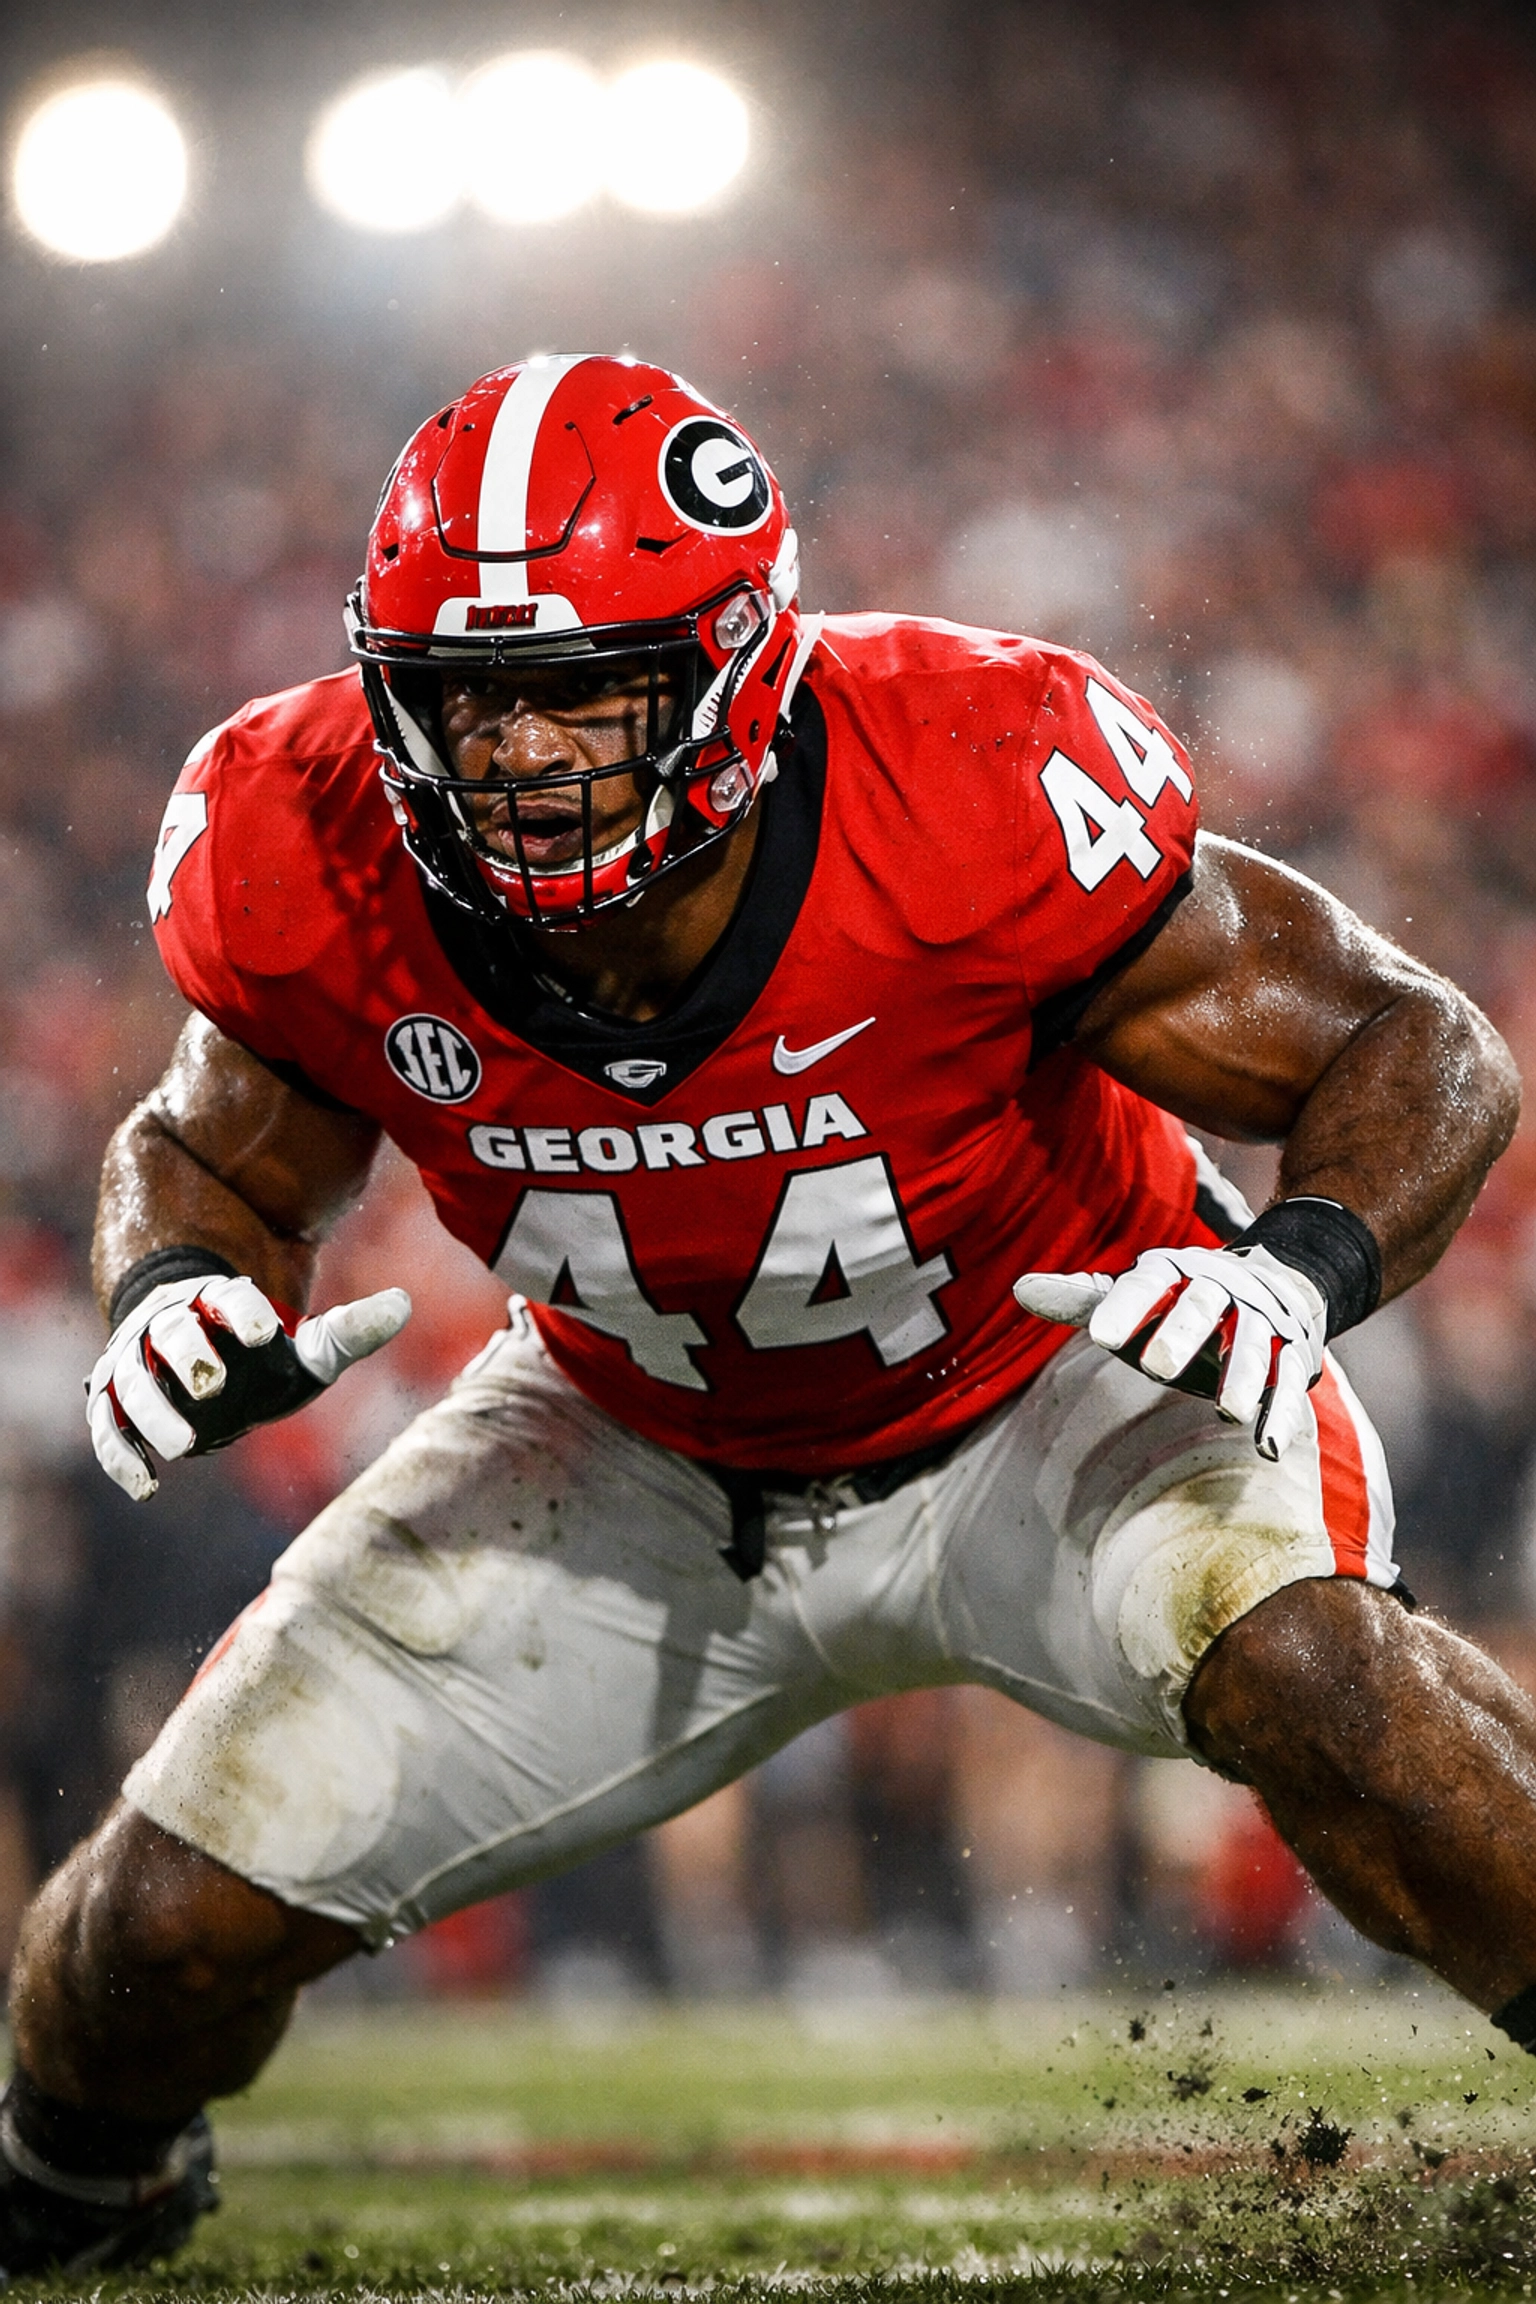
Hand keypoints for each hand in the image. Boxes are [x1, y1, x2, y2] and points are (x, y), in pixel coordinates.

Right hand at [87, 1272, 411, 1500]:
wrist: (198, 1353)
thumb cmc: (259, 1353)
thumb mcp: (306, 1345)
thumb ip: (348, 1331)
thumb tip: (405, 1303)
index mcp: (215, 1300)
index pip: (225, 1296)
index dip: (240, 1310)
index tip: (262, 1331)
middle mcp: (166, 1324)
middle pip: (169, 1332)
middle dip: (188, 1355)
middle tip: (212, 1383)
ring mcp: (133, 1361)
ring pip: (130, 1380)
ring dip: (152, 1411)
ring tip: (183, 1446)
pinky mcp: (111, 1402)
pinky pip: (106, 1426)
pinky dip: (119, 1454)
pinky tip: (147, 1486)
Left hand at [1012, 1242, 1326, 1459]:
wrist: (1276, 1285)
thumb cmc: (1180, 1305)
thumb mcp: (1135, 1299)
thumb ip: (1083, 1300)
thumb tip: (1019, 1289)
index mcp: (1176, 1271)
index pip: (1149, 1280)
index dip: (1125, 1306)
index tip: (1099, 1338)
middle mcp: (1222, 1289)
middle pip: (1204, 1306)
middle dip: (1183, 1333)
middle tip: (1157, 1368)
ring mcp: (1261, 1322)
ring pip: (1253, 1346)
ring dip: (1243, 1378)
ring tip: (1228, 1412)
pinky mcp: (1292, 1357)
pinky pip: (1289, 1385)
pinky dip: (1282, 1414)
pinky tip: (1268, 1447)